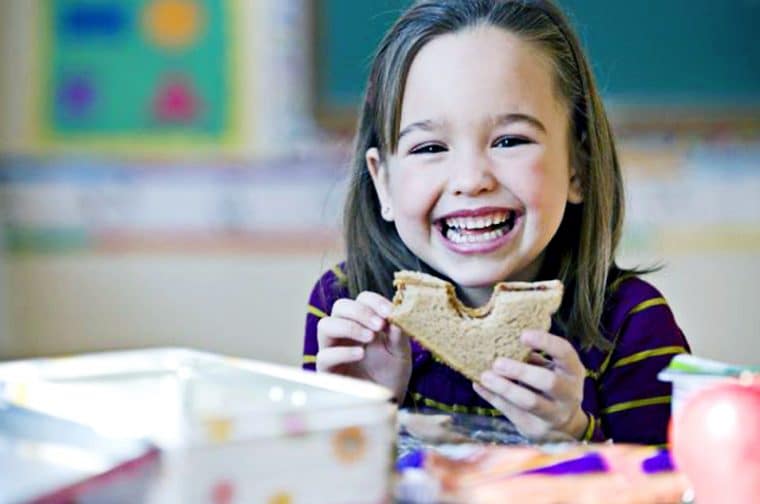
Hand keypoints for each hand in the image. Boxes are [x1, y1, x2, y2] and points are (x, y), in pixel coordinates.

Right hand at [316, 291, 411, 401]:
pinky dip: (342, 352)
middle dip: (360, 311)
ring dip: (348, 326)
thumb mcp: (401, 352)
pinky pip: (325, 355)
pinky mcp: (327, 370)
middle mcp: (345, 332)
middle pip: (340, 306)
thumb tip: (396, 315)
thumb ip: (398, 334)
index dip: (374, 301)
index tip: (390, 312)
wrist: (388, 402)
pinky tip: (360, 354)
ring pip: (325, 325)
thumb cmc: (392, 374)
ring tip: (370, 337)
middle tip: (379, 324)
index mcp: (364, 322)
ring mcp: (334, 349)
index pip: (361, 299)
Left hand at [473, 330, 587, 441]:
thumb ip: (533, 358)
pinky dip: (493, 397)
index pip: (564, 353)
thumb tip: (502, 343)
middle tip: (497, 362)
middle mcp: (568, 393)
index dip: (545, 342)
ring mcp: (554, 414)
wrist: (564, 426)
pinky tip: (479, 385)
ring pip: (529, 402)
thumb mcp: (552, 370)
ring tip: (485, 376)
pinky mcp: (535, 428)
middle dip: (521, 371)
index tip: (523, 335)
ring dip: (505, 388)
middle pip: (548, 382)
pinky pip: (512, 412)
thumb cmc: (553, 386)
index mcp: (573, 371)